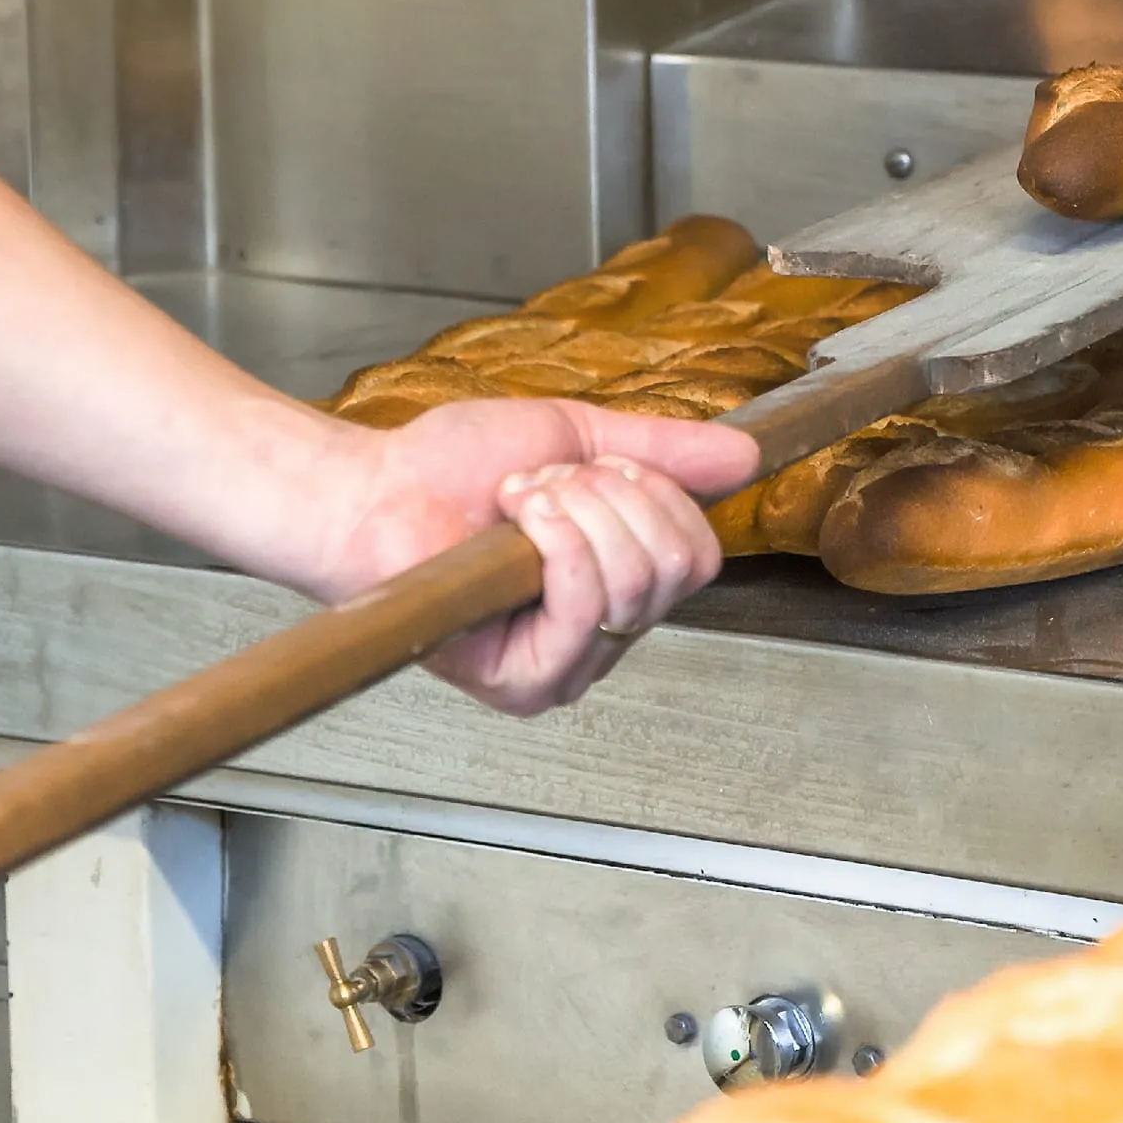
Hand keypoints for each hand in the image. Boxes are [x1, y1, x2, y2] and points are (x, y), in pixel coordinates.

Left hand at [298, 399, 759, 714]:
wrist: (375, 488)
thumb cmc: (453, 469)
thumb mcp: (581, 439)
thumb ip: (666, 451)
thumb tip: (747, 455)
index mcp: (621, 586)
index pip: (699, 555)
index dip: (658, 495)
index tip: (593, 467)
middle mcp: (604, 636)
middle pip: (678, 567)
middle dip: (616, 497)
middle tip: (545, 486)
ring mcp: (569, 665)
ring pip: (637, 581)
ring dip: (577, 512)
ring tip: (520, 501)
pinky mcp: (527, 682)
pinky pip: (587, 604)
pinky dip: (558, 543)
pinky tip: (517, 523)